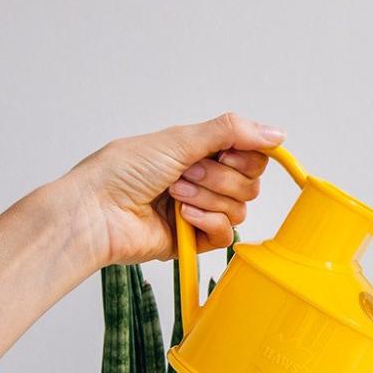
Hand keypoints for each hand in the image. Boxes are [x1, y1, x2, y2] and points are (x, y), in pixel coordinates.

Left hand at [68, 112, 284, 266]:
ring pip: (239, 209)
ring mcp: (202, 210)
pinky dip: (207, 222)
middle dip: (219, 178)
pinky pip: (227, 235)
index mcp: (200, 153)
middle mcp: (204, 181)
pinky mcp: (196, 239)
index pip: (251, 157)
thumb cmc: (121, 172)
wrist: (97, 212)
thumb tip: (276, 133)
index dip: (245, 156)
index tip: (224, 154)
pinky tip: (182, 216)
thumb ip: (230, 132)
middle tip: (185, 173)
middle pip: (250, 183)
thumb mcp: (179, 140)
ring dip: (207, 198)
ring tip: (174, 194)